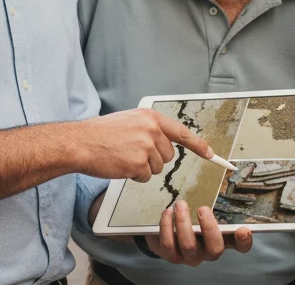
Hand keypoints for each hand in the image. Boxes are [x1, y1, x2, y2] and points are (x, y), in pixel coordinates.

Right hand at [73, 109, 213, 182]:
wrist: (81, 142)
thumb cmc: (102, 133)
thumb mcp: (130, 120)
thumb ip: (149, 128)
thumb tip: (165, 142)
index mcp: (151, 117)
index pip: (182, 132)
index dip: (198, 145)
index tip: (212, 154)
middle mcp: (152, 130)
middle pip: (168, 155)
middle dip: (154, 159)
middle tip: (133, 152)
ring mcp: (146, 147)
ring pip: (157, 168)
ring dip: (143, 168)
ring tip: (124, 156)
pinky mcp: (138, 164)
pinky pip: (144, 177)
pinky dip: (133, 176)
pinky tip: (120, 165)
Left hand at [146, 199, 252, 265]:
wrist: (167, 234)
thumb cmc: (192, 219)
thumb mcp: (205, 213)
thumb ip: (215, 203)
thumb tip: (219, 172)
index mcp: (221, 240)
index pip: (239, 246)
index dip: (244, 241)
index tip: (244, 229)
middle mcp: (207, 252)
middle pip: (214, 249)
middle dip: (209, 228)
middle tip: (203, 208)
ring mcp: (189, 256)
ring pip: (188, 246)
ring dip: (184, 223)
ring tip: (180, 204)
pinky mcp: (170, 255)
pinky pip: (168, 244)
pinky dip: (167, 226)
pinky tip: (168, 211)